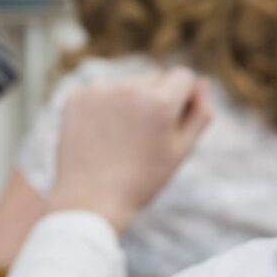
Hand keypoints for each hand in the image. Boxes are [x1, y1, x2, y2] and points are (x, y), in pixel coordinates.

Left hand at [48, 69, 212, 231]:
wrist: (90, 200)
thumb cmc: (142, 179)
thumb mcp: (181, 150)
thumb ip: (199, 113)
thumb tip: (201, 81)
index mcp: (160, 102)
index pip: (183, 76)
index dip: (182, 99)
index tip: (171, 122)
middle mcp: (129, 89)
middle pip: (154, 79)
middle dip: (155, 100)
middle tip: (143, 138)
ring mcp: (98, 92)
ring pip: (126, 86)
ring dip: (128, 103)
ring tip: (120, 139)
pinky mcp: (75, 98)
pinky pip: (100, 93)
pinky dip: (102, 108)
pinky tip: (99, 136)